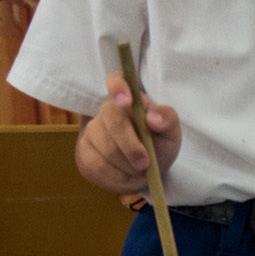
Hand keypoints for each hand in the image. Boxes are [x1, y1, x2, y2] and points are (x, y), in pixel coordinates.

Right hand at [78, 72, 181, 194]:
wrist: (144, 171)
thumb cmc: (158, 145)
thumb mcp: (171, 133)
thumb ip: (168, 120)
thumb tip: (153, 119)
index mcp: (131, 99)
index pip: (117, 80)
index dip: (118, 88)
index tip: (126, 103)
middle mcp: (108, 110)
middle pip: (113, 122)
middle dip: (131, 146)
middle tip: (145, 163)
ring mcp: (92, 130)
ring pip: (105, 147)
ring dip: (127, 165)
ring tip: (140, 169)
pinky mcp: (83, 150)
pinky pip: (98, 164)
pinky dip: (117, 175)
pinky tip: (127, 175)